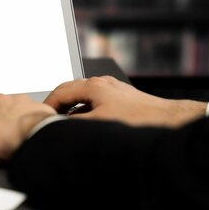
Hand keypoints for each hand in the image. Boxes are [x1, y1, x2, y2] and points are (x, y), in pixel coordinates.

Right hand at [44, 76, 205, 127]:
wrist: (168, 119)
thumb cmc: (138, 120)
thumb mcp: (98, 124)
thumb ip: (74, 124)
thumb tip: (56, 126)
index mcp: (93, 86)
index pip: (60, 92)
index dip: (47, 104)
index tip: (40, 114)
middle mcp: (101, 83)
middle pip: (69, 89)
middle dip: (57, 103)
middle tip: (47, 116)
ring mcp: (111, 88)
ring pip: (82, 94)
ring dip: (71, 106)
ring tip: (64, 120)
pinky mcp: (120, 95)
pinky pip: (94, 98)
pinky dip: (84, 107)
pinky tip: (86, 120)